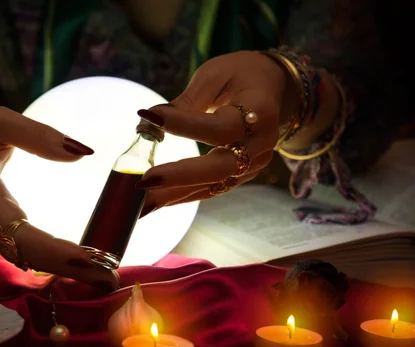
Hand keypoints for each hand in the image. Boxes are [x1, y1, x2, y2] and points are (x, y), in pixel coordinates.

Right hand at [0, 106, 118, 289]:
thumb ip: (39, 135)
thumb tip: (82, 153)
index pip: (24, 236)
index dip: (59, 252)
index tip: (93, 261)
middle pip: (33, 256)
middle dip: (73, 270)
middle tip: (112, 279)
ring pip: (32, 259)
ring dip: (69, 269)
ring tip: (106, 277)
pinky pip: (29, 252)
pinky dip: (57, 260)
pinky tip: (85, 264)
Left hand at [135, 51, 291, 215]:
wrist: (273, 88)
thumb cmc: (239, 75)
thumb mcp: (214, 76)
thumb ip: (186, 102)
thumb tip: (150, 122)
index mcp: (260, 112)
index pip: (220, 127)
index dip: (185, 125)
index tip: (149, 117)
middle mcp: (261, 144)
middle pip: (221, 167)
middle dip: (180, 176)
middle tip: (144, 180)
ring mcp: (254, 164)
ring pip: (214, 184)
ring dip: (175, 194)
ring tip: (141, 203)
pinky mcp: (243, 175)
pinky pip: (213, 188)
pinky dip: (183, 195)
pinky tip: (157, 201)